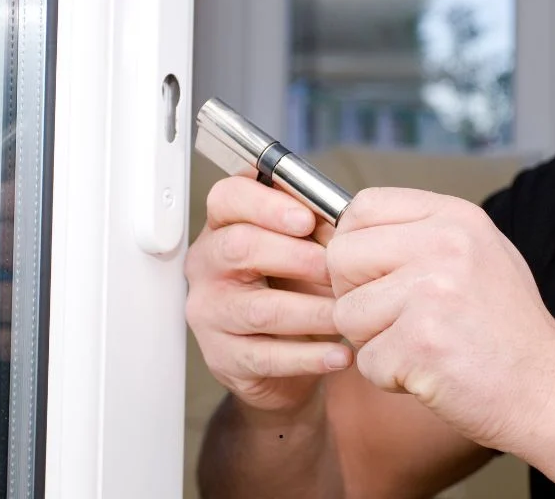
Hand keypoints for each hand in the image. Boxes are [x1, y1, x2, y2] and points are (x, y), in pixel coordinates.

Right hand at [184, 176, 354, 413]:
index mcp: (225, 225)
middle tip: (335, 269)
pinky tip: (340, 355)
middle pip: (239, 247)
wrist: (288, 358)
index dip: (265, 204)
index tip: (306, 218)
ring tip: (346, 314)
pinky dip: (309, 356)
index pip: (227, 198)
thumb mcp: (305, 248)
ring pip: (259, 308)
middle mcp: (208, 265)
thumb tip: (342, 223)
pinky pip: (267, 356)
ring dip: (312, 311)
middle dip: (296, 256)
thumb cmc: (296, 287)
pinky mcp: (223, 357)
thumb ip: (315, 229)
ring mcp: (210, 312)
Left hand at [326, 187, 554, 452]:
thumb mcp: (476, 255)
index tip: (372, 274)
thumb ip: (417, 235)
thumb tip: (340, 229)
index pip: (363, 206)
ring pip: (346, 312)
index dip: (353, 244)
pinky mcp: (422, 342)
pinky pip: (365, 360)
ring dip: (373, 342)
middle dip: (355, 295)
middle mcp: (446, 244)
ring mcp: (433, 291)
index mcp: (456, 216)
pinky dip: (389, 377)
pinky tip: (430, 372)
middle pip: (342, 256)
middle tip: (397, 320)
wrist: (548, 391)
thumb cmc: (506, 329)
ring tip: (422, 347)